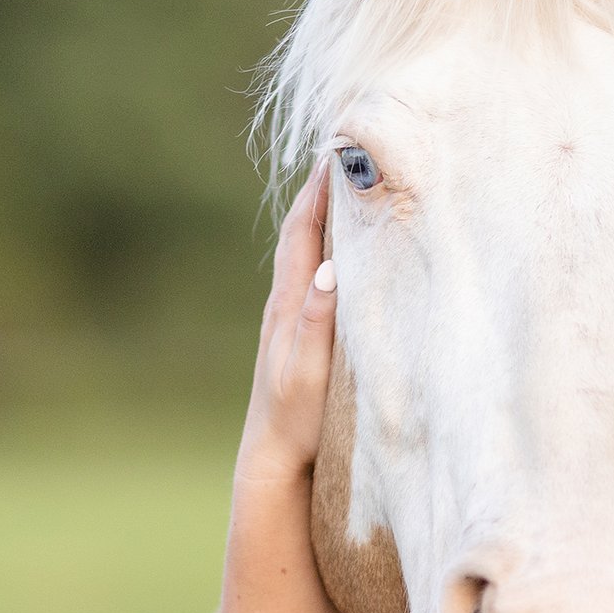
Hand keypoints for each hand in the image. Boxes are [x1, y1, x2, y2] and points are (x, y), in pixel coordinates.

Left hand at [238, 170, 336, 485]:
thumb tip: (328, 268)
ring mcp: (286, 319)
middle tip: (341, 155)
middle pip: (299, 233)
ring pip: (302, 253)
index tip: (336, 153)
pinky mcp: (293, 335)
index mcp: (288, 306)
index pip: (302, 234)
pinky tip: (335, 251)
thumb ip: (318, 321)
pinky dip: (322, 249)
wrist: (272, 459)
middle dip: (319, 192)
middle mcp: (283, 305)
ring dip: (319, 218)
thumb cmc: (297, 420)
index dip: (317, 192)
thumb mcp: (311, 372)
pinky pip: (307, 275)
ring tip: (340, 189)